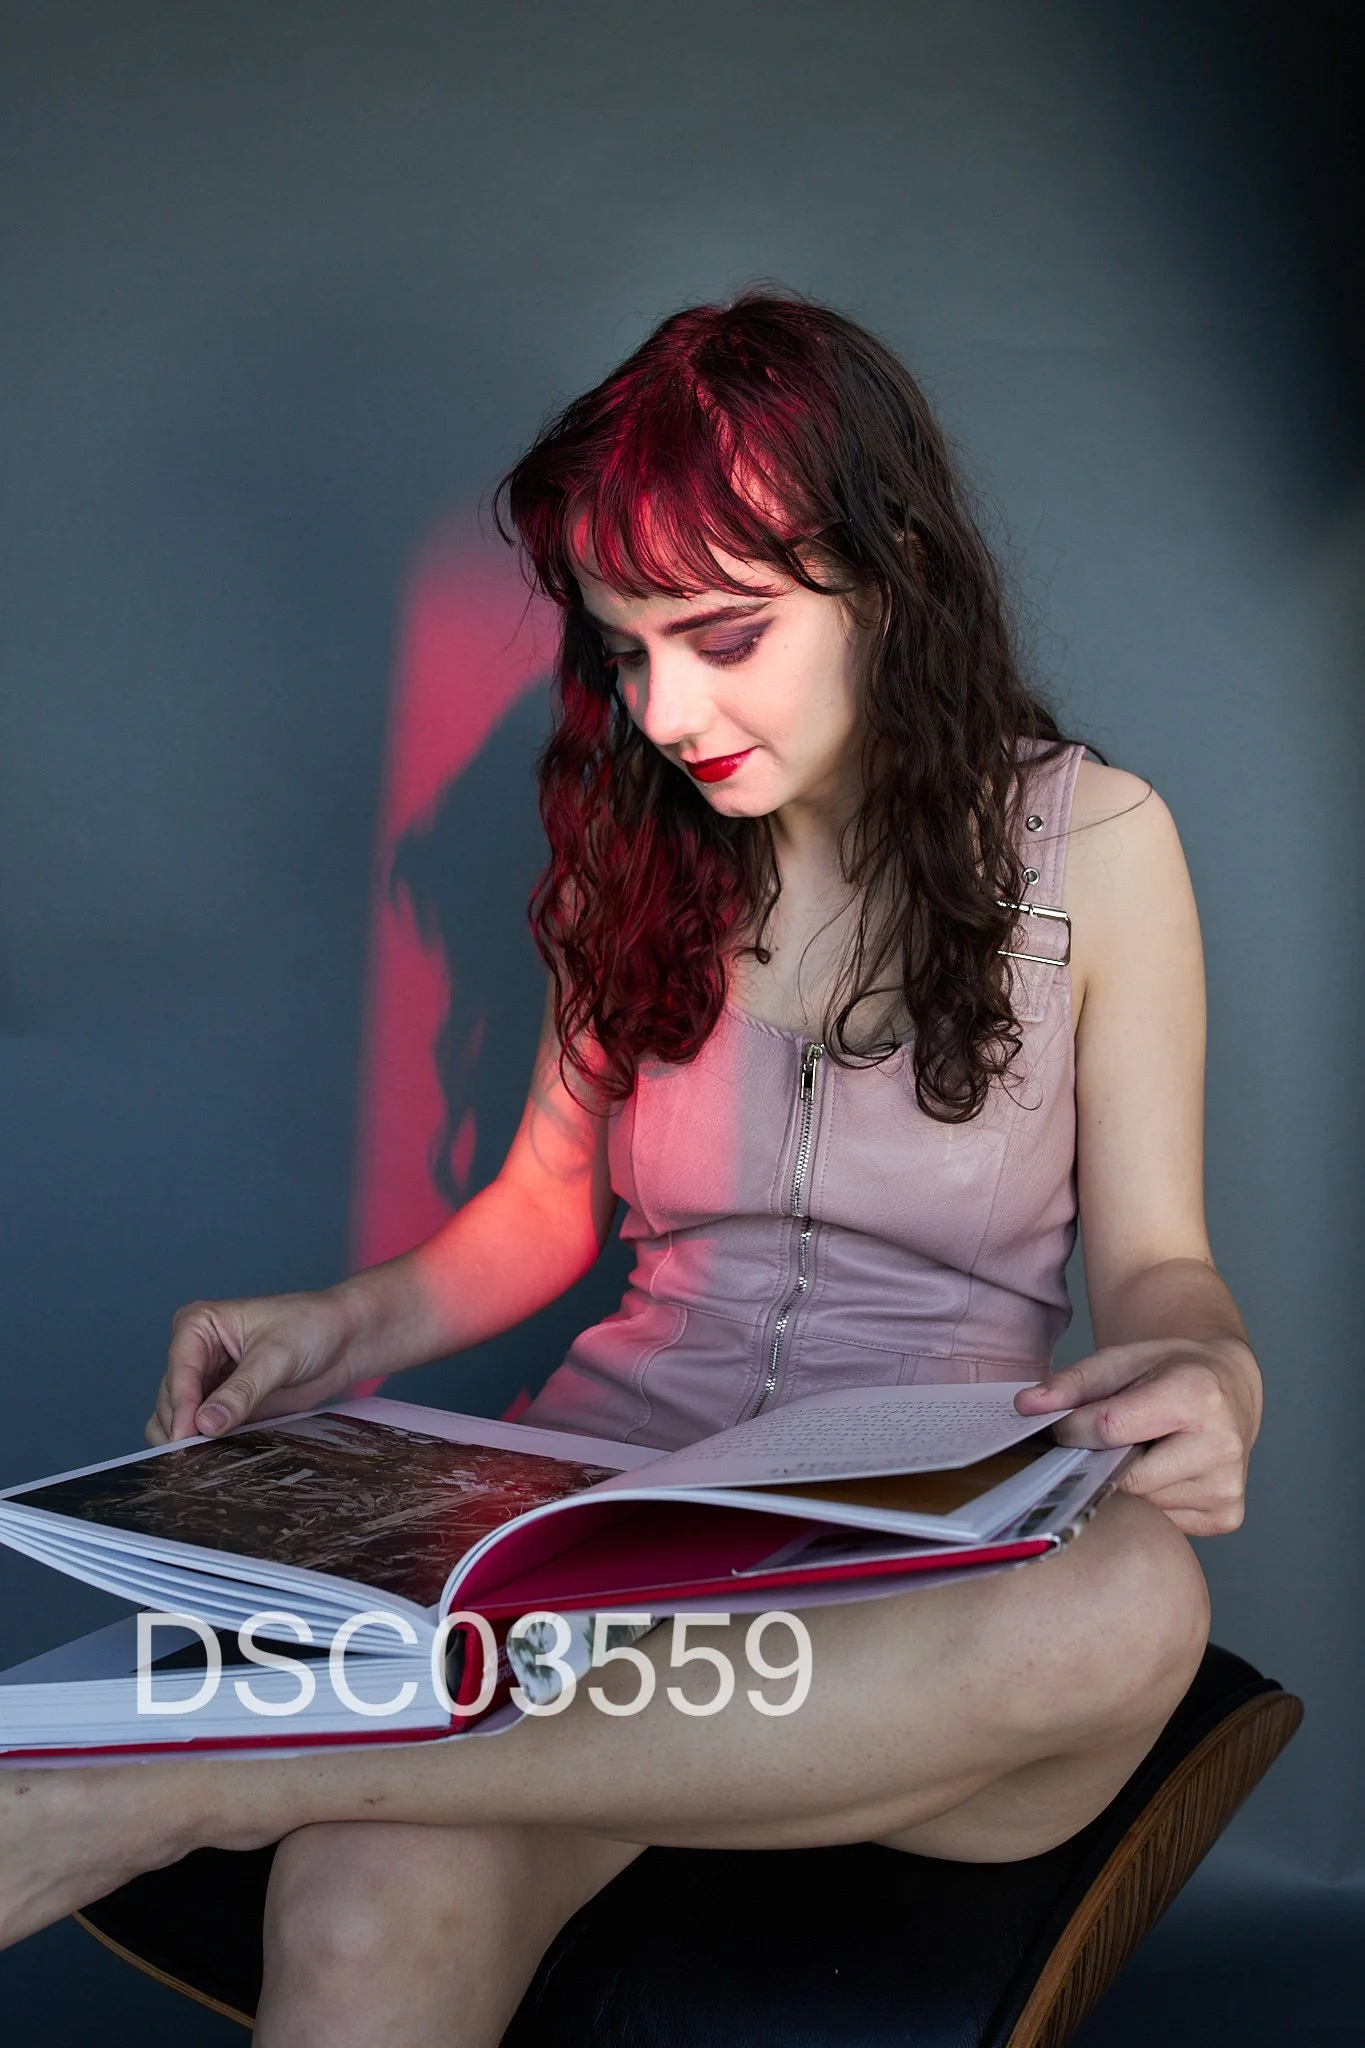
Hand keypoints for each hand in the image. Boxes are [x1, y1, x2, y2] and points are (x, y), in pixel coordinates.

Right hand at [145, 1291, 360, 1444]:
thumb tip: (206, 1424)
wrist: (345, 1339)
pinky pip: (203, 1431)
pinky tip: (218, 1459)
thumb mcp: (276, 1357)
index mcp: (198, 1325)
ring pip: (180, 1419)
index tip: (186, 1436)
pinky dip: (207, 1446)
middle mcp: (195, 1353)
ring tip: (208, 1461)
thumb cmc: (312, 1327)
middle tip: (199, 1457)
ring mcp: (208, 1381)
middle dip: (183, 1428)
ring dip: (191, 1441)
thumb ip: (241, 1392)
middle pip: (172, 1399)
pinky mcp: (224, 1405)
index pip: (179, 1371)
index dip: (181, 1406)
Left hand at [1014, 1336, 1261, 1535]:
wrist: (1229, 1386)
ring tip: (1143, 1449)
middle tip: (1106, 1441)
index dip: (1076, 1429)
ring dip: (1127, 1481)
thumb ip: (1071, 1383)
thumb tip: (1024, 1406)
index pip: (1111, 1429)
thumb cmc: (1171, 1370)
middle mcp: (1220, 1446)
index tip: (1062, 1425)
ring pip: (1142, 1502)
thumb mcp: (1122, 1360)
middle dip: (1103, 1460)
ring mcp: (1226, 1487)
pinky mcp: (1226, 1516)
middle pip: (1126, 1475)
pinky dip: (1150, 1499)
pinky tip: (1162, 1470)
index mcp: (1197, 1396)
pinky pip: (1163, 1521)